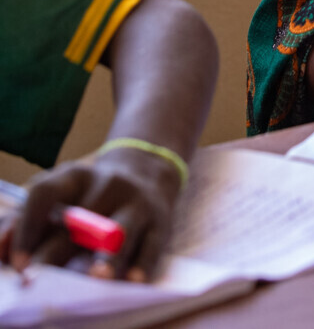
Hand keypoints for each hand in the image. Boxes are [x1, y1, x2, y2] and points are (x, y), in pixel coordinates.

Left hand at [0, 146, 182, 281]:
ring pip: (121, 228)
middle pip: (78, 220)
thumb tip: (0, 251)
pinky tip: (134, 281)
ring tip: (95, 276)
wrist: (147, 169)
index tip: (16, 263)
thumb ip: (26, 221)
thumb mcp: (61, 196)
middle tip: (36, 280)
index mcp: (73, 177)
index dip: (27, 226)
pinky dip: (143, 263)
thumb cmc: (90, 197)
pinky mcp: (160, 219)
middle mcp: (105, 184)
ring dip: (108, 254)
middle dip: (55, 253)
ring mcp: (136, 200)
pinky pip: (153, 243)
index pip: (44, 193)